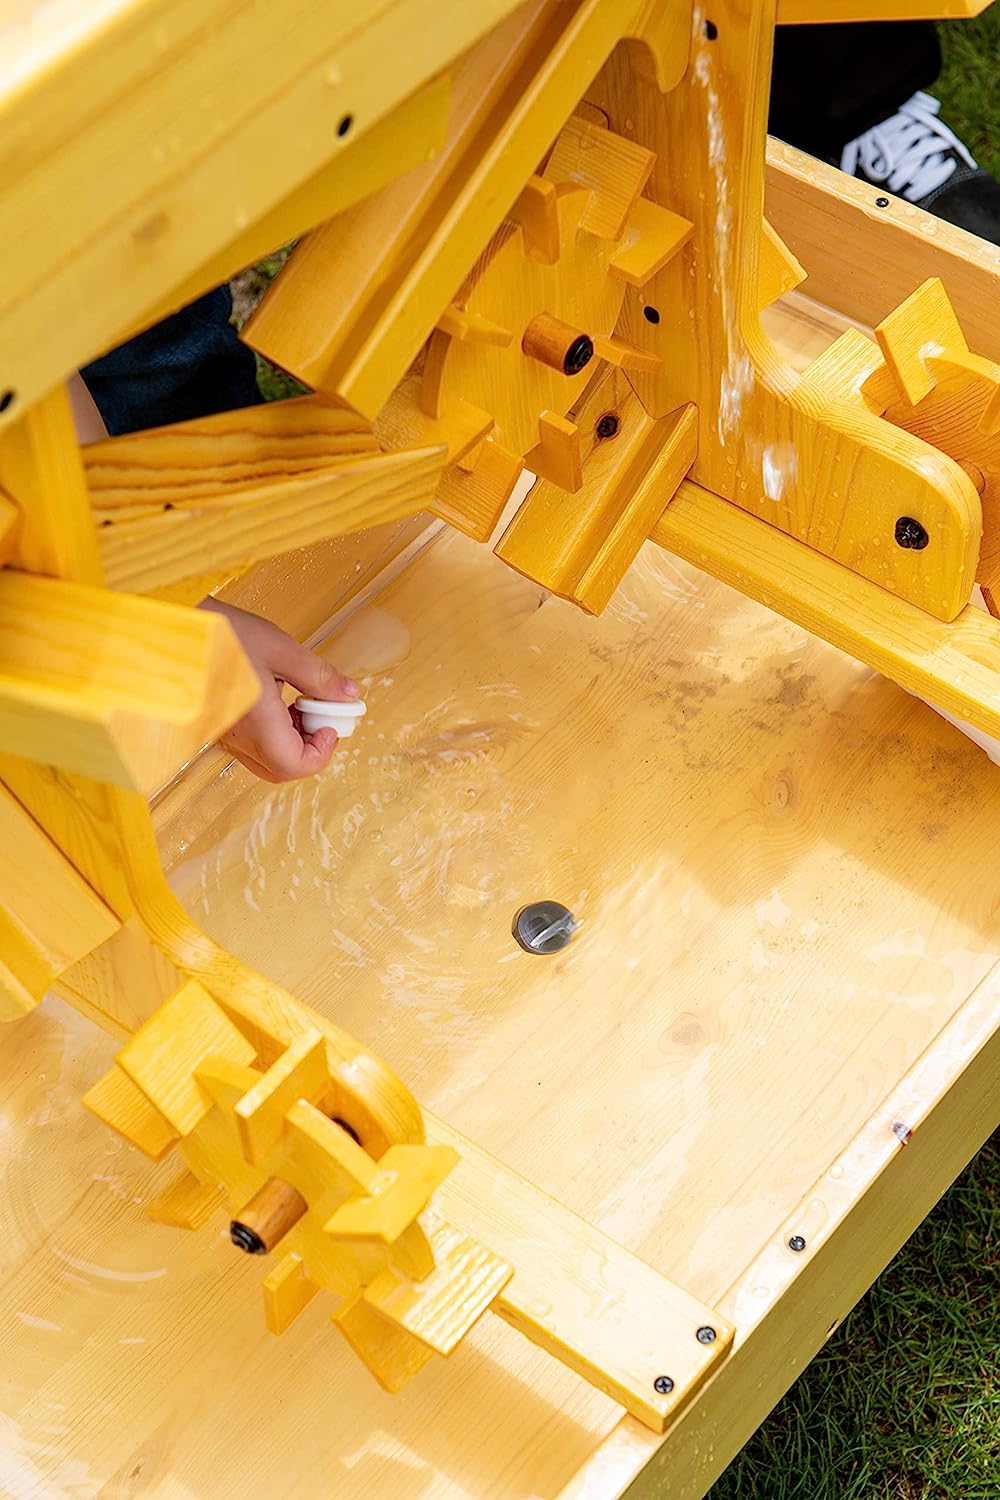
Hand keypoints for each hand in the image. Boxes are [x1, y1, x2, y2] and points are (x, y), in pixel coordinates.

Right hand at [200, 598, 359, 782]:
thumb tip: (348, 694)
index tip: (330, 723)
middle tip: (319, 714)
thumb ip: (317, 677)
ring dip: (292, 740)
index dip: (322, 752)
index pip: (296, 766)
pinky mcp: (218, 725)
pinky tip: (277, 699)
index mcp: (257, 724)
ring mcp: (225, 735)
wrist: (172, 628)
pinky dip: (273, 732)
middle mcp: (239, 739)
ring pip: (267, 759)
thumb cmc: (221, 635)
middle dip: (310, 748)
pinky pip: (251, 744)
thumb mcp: (280, 650)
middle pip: (283, 768)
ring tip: (298, 701)